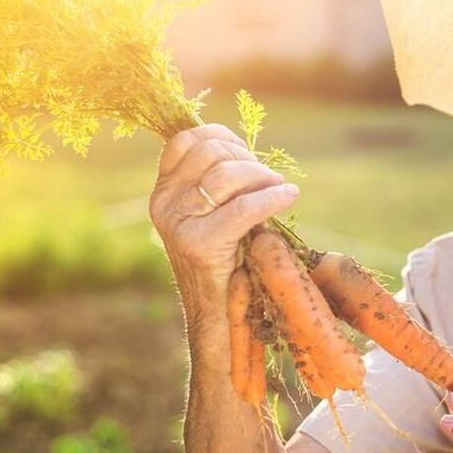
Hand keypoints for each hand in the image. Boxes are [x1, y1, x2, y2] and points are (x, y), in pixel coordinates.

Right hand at [149, 124, 298, 308]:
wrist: (219, 316)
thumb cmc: (227, 261)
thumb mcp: (211, 215)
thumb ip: (215, 184)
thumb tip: (244, 150)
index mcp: (163, 192)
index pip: (186, 140)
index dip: (222, 136)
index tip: (248, 152)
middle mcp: (164, 204)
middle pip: (211, 152)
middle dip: (248, 159)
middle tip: (269, 178)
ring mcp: (178, 224)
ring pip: (227, 175)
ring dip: (262, 176)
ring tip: (279, 188)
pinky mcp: (200, 244)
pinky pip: (244, 207)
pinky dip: (272, 197)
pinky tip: (289, 196)